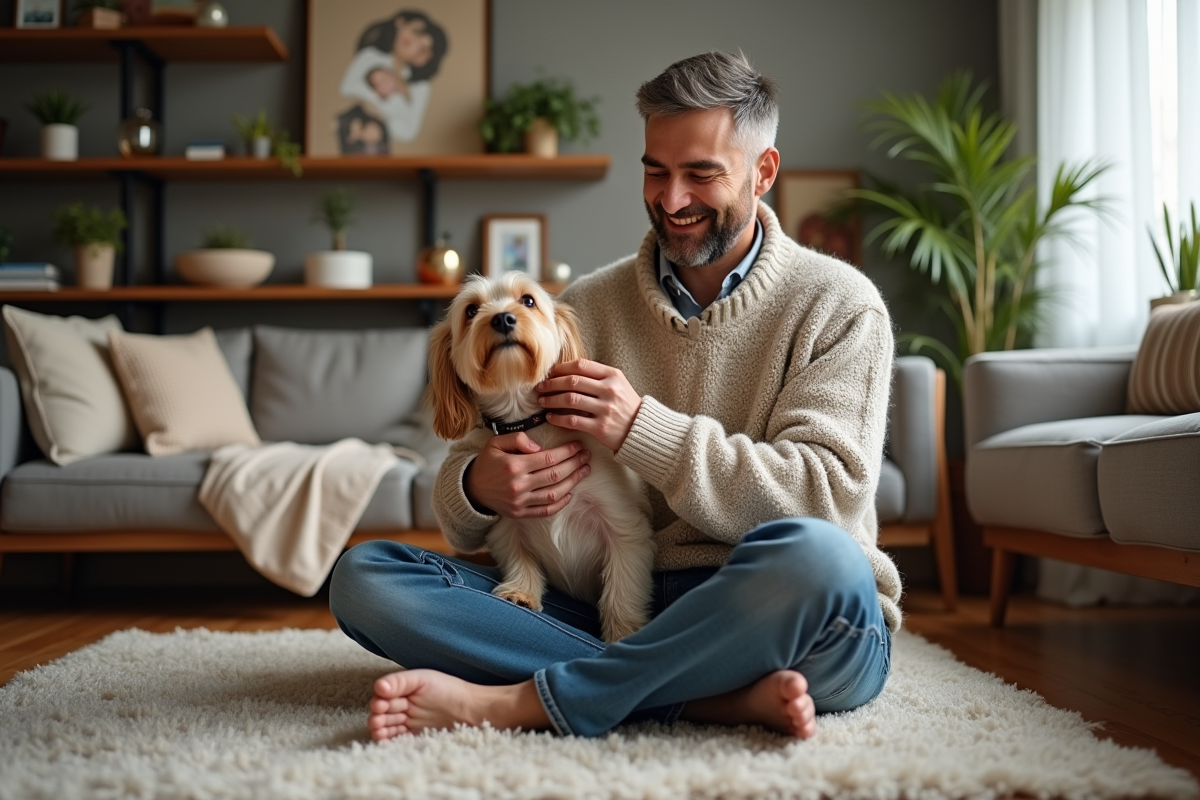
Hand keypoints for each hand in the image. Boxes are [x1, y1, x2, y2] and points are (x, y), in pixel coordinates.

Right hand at [463, 431, 591, 518]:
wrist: (471, 489)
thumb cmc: (487, 462)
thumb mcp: (496, 442)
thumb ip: (518, 439)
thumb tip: (539, 447)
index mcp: (514, 465)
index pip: (548, 458)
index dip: (567, 451)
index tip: (578, 445)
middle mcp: (519, 485)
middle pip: (555, 475)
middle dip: (575, 464)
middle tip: (586, 456)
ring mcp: (520, 501)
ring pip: (554, 493)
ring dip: (573, 482)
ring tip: (584, 471)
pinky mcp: (520, 513)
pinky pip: (546, 510)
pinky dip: (561, 503)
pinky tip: (571, 492)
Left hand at [538, 360, 642, 452]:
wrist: (641, 429)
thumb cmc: (626, 405)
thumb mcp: (618, 384)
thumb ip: (598, 375)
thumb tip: (569, 370)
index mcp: (613, 376)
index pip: (581, 366)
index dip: (561, 368)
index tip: (550, 373)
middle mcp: (609, 390)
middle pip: (572, 382)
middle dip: (552, 383)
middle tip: (541, 387)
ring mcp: (605, 409)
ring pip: (570, 400)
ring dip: (552, 400)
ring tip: (542, 401)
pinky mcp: (600, 427)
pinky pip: (573, 420)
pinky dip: (558, 418)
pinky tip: (550, 417)